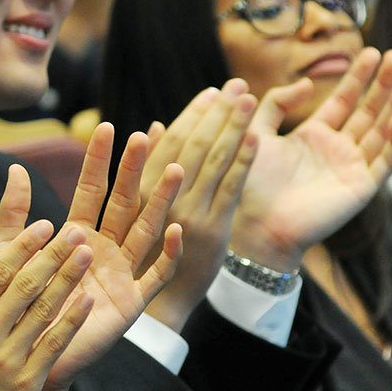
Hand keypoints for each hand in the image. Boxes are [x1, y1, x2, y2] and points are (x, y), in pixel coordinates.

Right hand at [0, 167, 93, 390]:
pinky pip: (53, 345)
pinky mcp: (25, 384)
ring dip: (68, 279)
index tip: (44, 226)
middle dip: (53, 254)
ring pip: (43, 311)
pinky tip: (87, 299)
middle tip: (76, 230)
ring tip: (87, 254)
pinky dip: (72, 320)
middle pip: (24, 286)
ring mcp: (6, 361)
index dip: (22, 246)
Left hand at [35, 120, 185, 390]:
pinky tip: (175, 230)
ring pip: (146, 230)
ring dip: (160, 201)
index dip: (98, 161)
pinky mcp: (132, 303)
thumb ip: (15, 214)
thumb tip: (16, 167)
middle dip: (134, 170)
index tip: (107, 128)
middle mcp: (104, 250)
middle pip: (124, 203)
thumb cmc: (18, 307)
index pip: (91, 190)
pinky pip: (156, 276)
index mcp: (77, 236)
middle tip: (144, 136)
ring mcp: (122, 274)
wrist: (28, 357)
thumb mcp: (10, 256)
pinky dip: (167, 254)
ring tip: (175, 170)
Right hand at [136, 80, 258, 329]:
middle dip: (215, 113)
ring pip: (212, 162)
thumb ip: (146, 168)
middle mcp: (162, 197)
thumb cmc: (142, 256)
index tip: (210, 92)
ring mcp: (189, 213)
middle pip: (192, 145)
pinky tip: (256, 138)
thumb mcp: (135, 211)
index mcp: (139, 190)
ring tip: (248, 99)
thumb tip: (154, 126)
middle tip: (235, 86)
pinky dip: (242, 162)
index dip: (192, 115)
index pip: (169, 143)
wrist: (157, 304)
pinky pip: (230, 190)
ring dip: (232, 127)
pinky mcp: (212, 231)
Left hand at [229, 48, 391, 271]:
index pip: (344, 100)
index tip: (372, 51)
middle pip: (367, 110)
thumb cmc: (251, 183)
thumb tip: (306, 83)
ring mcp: (351, 168)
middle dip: (383, 84)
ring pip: (381, 131)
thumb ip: (275, 104)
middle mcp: (337, 149)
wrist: (254, 224)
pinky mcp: (360, 189)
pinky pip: (383, 163)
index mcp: (315, 135)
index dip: (359, 77)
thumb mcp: (256, 132)